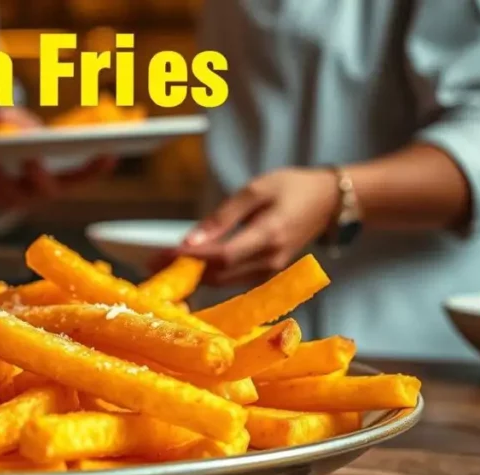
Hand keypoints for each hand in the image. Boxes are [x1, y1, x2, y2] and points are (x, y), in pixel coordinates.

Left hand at [0, 108, 115, 213]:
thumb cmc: (22, 148)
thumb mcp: (25, 131)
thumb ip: (16, 121)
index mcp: (59, 180)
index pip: (83, 177)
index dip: (97, 168)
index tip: (111, 152)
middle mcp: (40, 194)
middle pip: (44, 186)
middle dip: (37, 171)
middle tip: (31, 157)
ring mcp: (15, 200)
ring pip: (6, 190)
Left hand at [173, 168, 339, 285]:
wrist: (330, 201)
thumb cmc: (293, 187)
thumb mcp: (255, 190)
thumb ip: (222, 217)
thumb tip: (190, 241)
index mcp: (269, 235)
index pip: (221, 256)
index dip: (188, 259)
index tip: (158, 256)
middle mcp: (270, 260)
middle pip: (218, 274)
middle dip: (182, 269)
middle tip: (149, 263)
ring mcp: (271, 271)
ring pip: (223, 281)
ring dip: (192, 275)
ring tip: (162, 266)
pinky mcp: (268, 274)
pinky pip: (232, 280)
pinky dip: (208, 274)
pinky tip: (189, 267)